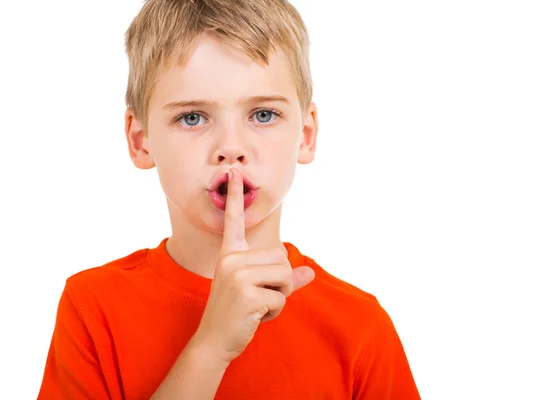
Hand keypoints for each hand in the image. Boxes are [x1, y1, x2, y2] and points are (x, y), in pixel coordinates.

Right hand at [194, 168, 314, 362]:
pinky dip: (275, 311)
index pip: (234, 221)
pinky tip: (256, 316)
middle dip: (281, 281)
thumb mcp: (259, 291)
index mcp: (231, 254)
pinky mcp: (246, 293)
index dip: (236, 197)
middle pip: (282, 257)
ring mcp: (237, 275)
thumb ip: (284, 280)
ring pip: (285, 275)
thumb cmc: (237, 314)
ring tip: (258, 305)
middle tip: (260, 296)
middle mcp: (231, 259)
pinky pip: (281, 297)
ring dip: (280, 296)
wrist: (214, 340)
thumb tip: (310, 274)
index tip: (233, 173)